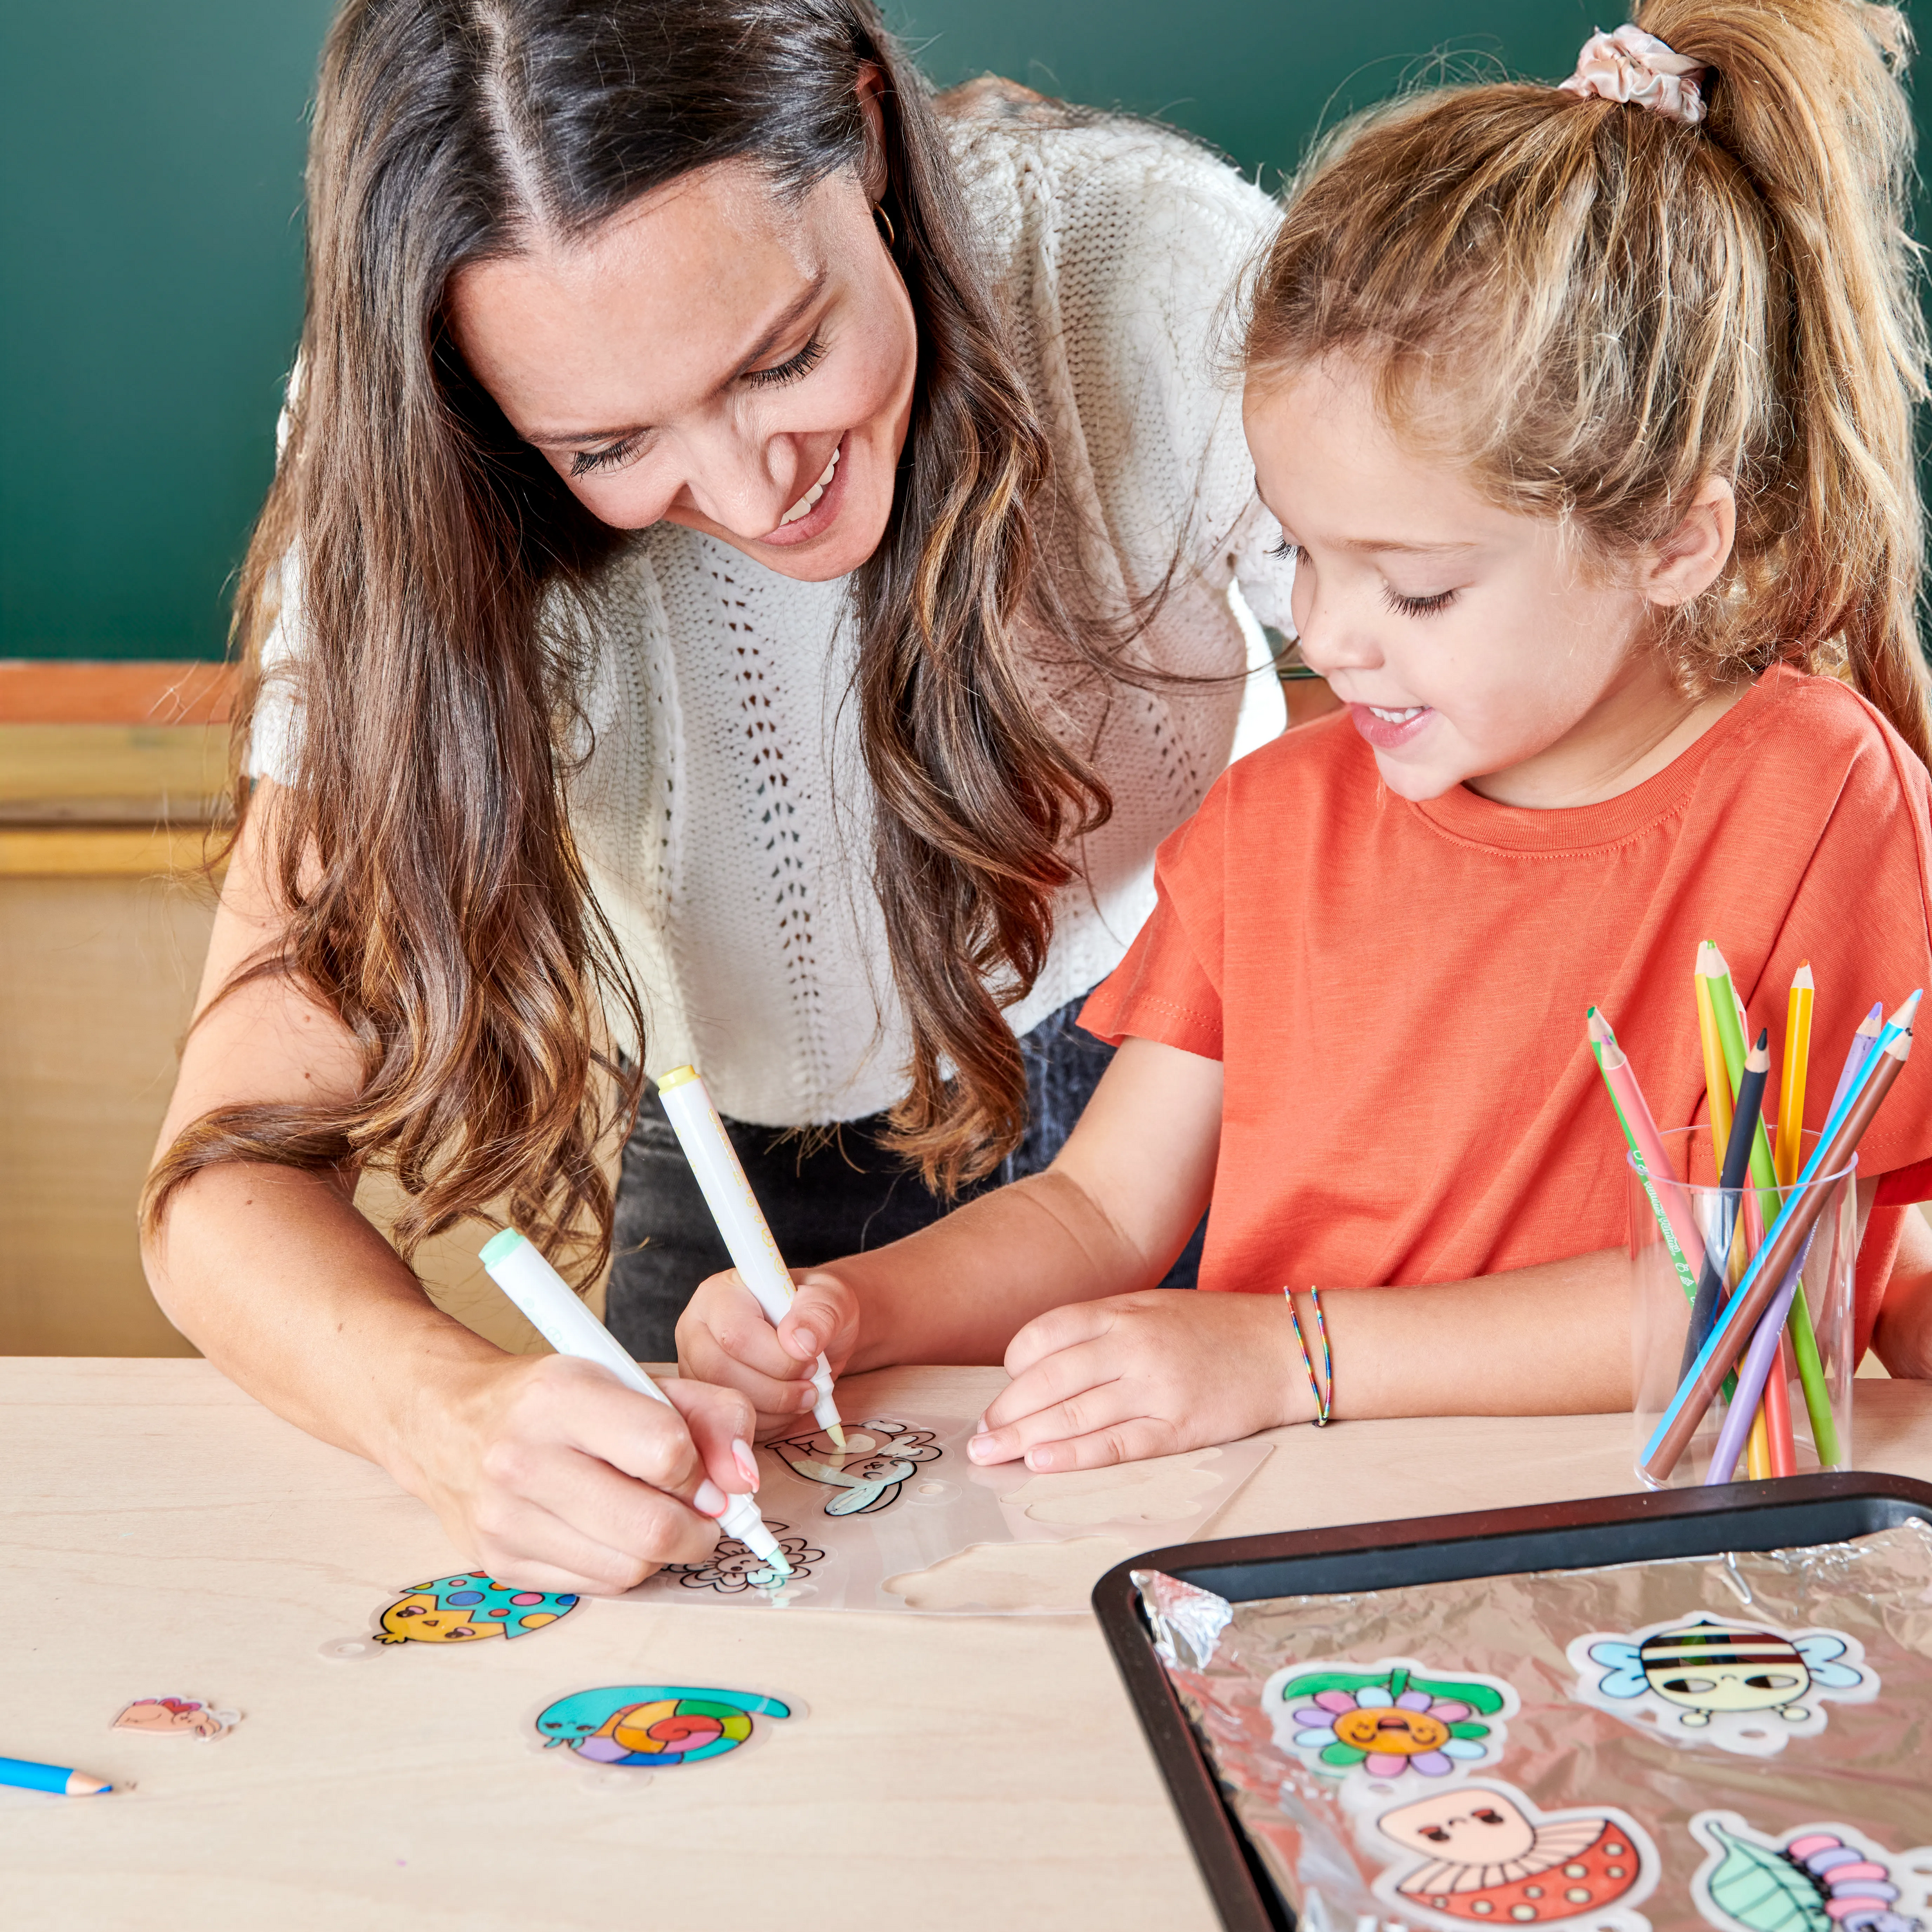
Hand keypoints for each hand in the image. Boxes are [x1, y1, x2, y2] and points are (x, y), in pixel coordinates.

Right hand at [415, 1352, 760, 1595]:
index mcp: (561, 1396)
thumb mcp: (634, 1379)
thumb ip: (709, 1414)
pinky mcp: (498, 1564)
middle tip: (699, 1512)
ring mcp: (505, 1518)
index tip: (703, 1469)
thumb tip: (743, 1482)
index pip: (666, 1450)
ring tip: (654, 1516)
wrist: (448, 1422)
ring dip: (663, 1551)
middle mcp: (523, 1459)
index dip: (703, 1468)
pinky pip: (596, 1588)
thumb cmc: (555, 1400)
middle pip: (653, 1527)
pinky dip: (622, 1566)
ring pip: (630, 1568)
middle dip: (698, 1527)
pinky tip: (612, 1533)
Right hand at [676, 1267, 860, 1439]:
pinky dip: (768, 1424)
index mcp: (719, 1295)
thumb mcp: (831, 1296)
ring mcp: (695, 1367)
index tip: (810, 1358)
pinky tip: (789, 1406)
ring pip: (723, 1401)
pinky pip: (730, 1423)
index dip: (776, 1356)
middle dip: (776, 1389)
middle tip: (811, 1384)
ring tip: (806, 1393)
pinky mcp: (706, 1398)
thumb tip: (799, 1342)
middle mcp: (696, 1329)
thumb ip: (819, 1312)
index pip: (734, 1334)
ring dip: (775, 1408)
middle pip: (720, 1372)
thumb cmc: (816, 1309)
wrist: (815, 1334)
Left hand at [967, 1289, 1304, 1471]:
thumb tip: (1043, 1366)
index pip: (1044, 1336)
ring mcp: (1155, 1387)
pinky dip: (1074, 1455)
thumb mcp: (1152, 1309)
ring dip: (1024, 1439)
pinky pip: (1116, 1444)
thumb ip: (1102, 1331)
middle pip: (1048, 1380)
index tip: (1002, 1392)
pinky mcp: (1178, 1426)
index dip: (1013, 1367)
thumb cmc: (1214, 1330)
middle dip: (1006, 1412)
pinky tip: (1042, 1463)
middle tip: (979, 1438)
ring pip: (1073, 1415)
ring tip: (991, 1456)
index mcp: (1121, 1311)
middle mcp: (1132, 1345)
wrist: (1284, 1348)